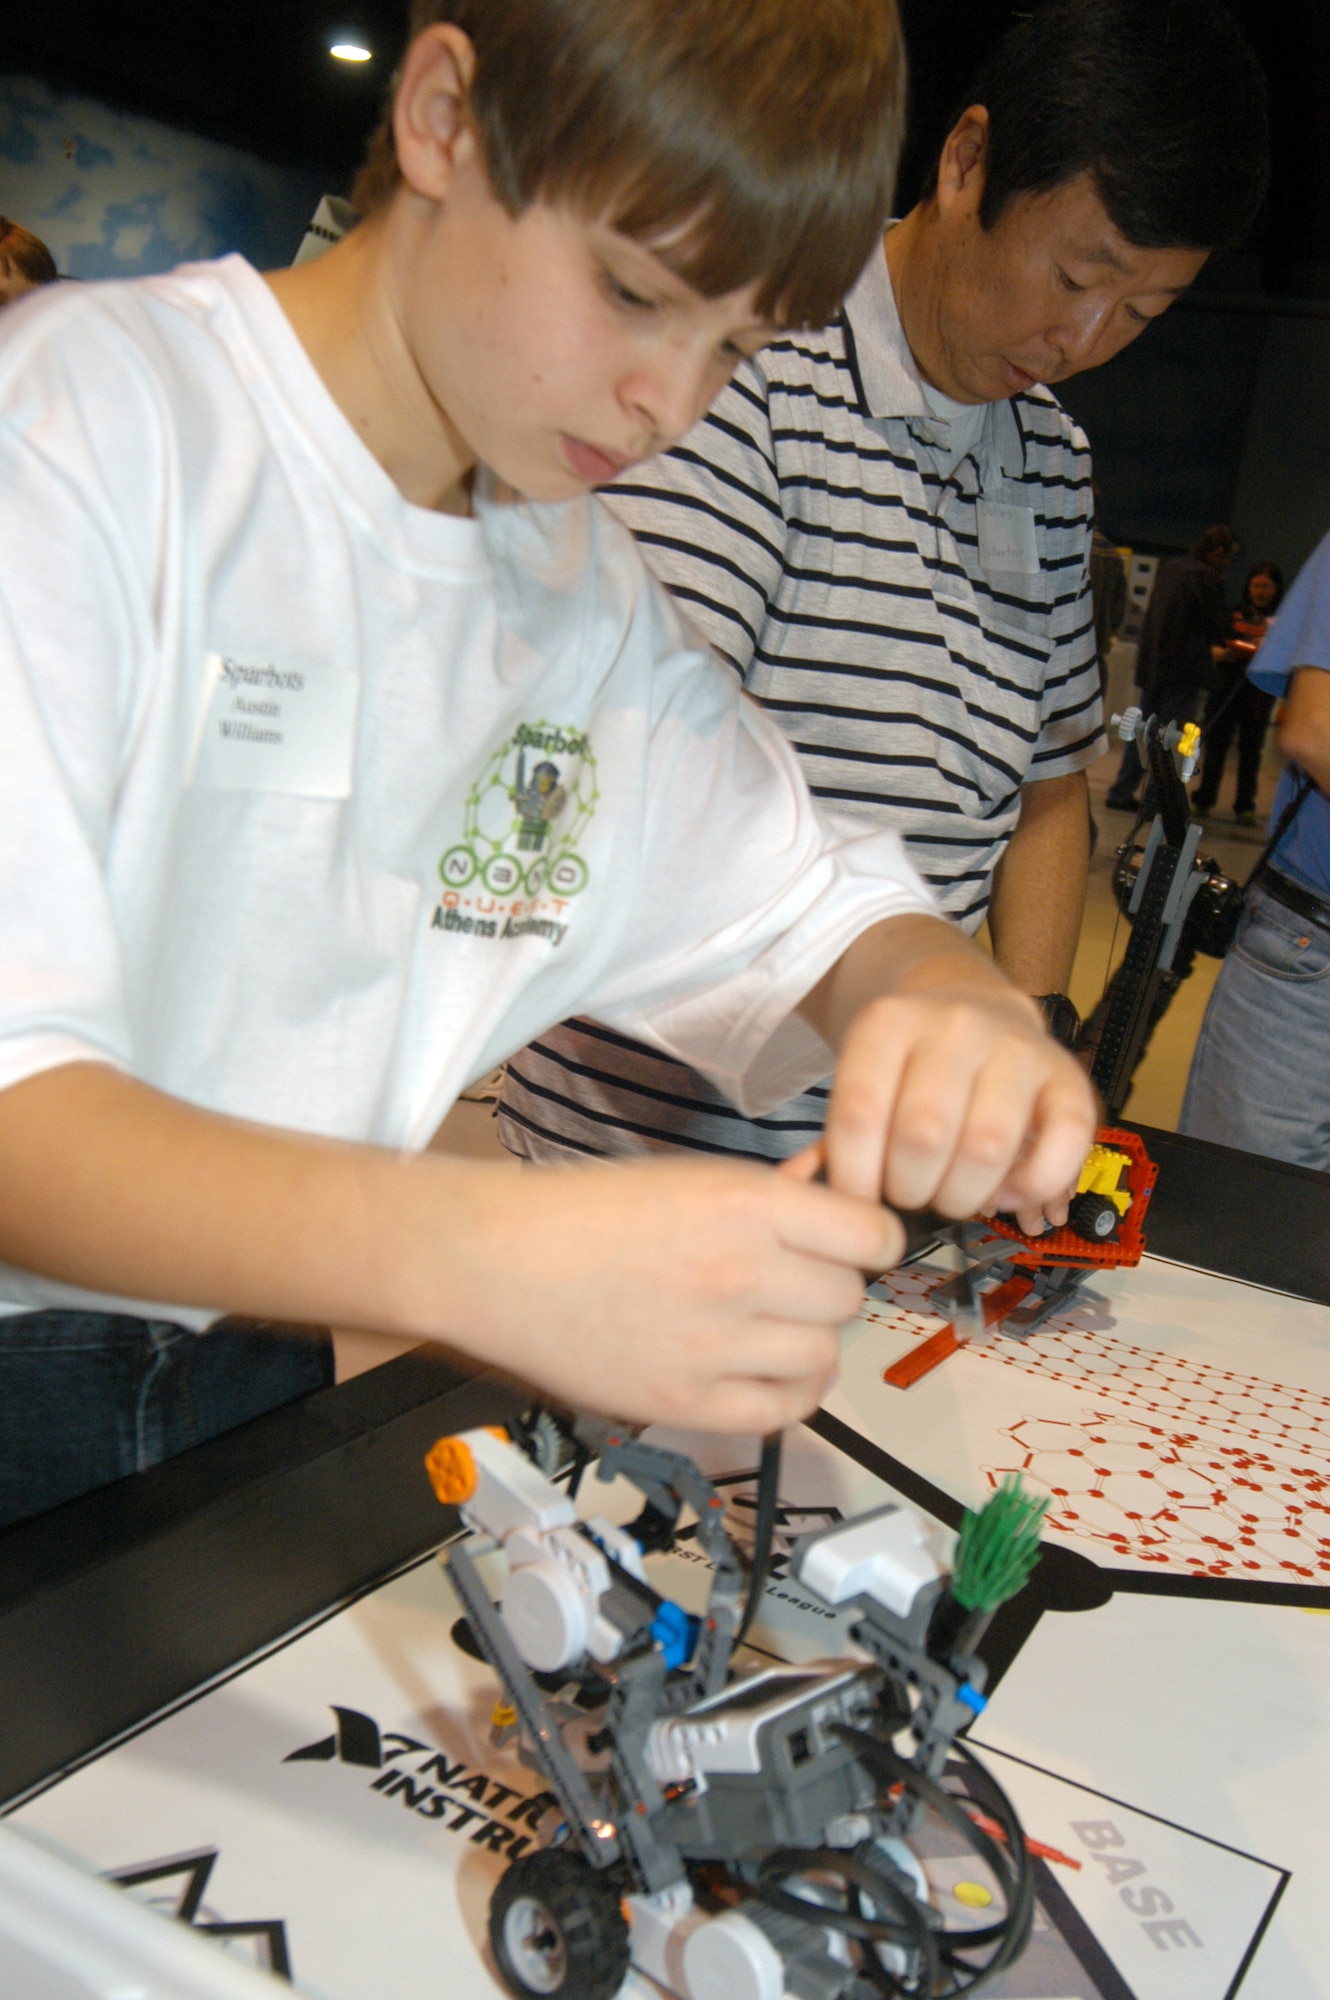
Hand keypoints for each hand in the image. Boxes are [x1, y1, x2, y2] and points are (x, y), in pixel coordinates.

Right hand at [444, 1157, 900, 1433]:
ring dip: (806, 1339)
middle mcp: (741, 1276)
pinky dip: (788, 1393)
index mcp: (746, 1206)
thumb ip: (774, 1191)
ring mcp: (715, 1346)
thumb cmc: (584, 1212)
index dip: (866, 1237)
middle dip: (826, 1284)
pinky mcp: (687, 1402)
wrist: (500, 1261)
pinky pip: (783, 1411)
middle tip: (789, 1278)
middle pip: (848, 1297)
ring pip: (824, 1355)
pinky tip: (765, 1368)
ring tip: (768, 1324)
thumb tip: (833, 1188)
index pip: (872, 1235)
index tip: (852, 1242)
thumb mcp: (691, 1176)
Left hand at [813, 984, 1094, 1225]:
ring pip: (988, 1147)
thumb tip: (821, 1200)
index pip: (860, 1115)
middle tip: (909, 1192)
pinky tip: (1003, 1191)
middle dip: (909, 1190)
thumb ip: (842, 1137)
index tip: (860, 1199)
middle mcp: (955, 1026)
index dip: (855, 1178)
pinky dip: (1032, 1186)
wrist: (968, 1001)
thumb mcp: (862, 1077)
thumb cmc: (908, 1063)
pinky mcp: (1067, 1073)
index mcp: (889, 1022)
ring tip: (950, 1194)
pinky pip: (1065, 1142)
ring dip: (962, 1196)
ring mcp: (1015, 1046)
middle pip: (924, 1136)